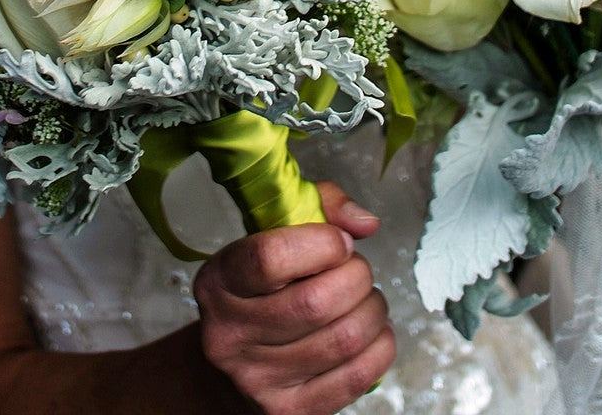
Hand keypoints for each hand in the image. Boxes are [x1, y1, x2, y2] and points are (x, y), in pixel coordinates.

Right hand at [193, 182, 393, 414]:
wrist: (230, 368)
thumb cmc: (263, 290)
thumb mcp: (274, 236)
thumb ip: (320, 208)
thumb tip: (366, 223)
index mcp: (220, 282)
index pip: (269, 258)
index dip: (321, 243)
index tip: (339, 242)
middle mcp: (230, 335)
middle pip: (317, 302)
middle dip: (357, 277)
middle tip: (355, 271)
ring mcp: (258, 380)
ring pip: (345, 338)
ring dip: (374, 309)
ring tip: (365, 300)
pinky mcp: (290, 411)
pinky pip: (359, 374)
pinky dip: (381, 344)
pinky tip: (371, 332)